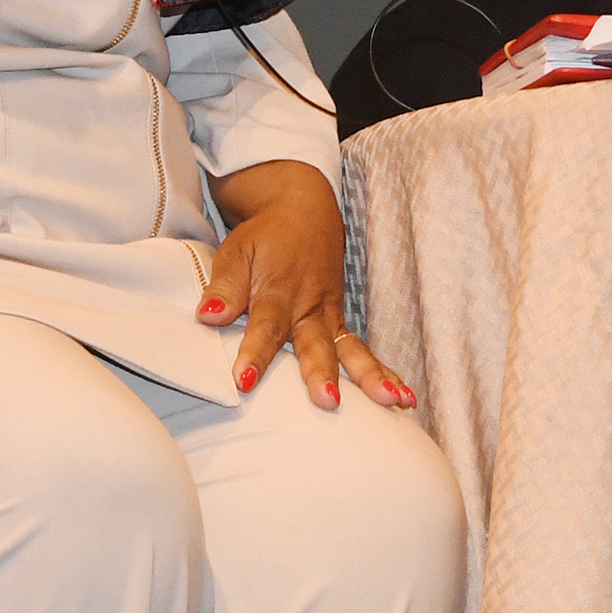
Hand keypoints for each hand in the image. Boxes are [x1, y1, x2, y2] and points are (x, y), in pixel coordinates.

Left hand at [198, 160, 417, 410]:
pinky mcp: (340, 322)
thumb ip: (225, 286)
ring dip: (370, 377)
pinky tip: (403, 397)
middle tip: (328, 402)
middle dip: (322, 374)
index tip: (245, 380)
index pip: (266, 325)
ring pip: (350, 350)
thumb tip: (208, 316)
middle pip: (316, 344)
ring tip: (390, 402)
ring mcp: (330, 315)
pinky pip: (362, 351)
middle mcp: (309, 306)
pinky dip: (384, 372)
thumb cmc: (265, 237)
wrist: (303, 210)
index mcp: (279, 289)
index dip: (256, 352)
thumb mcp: (237, 251)